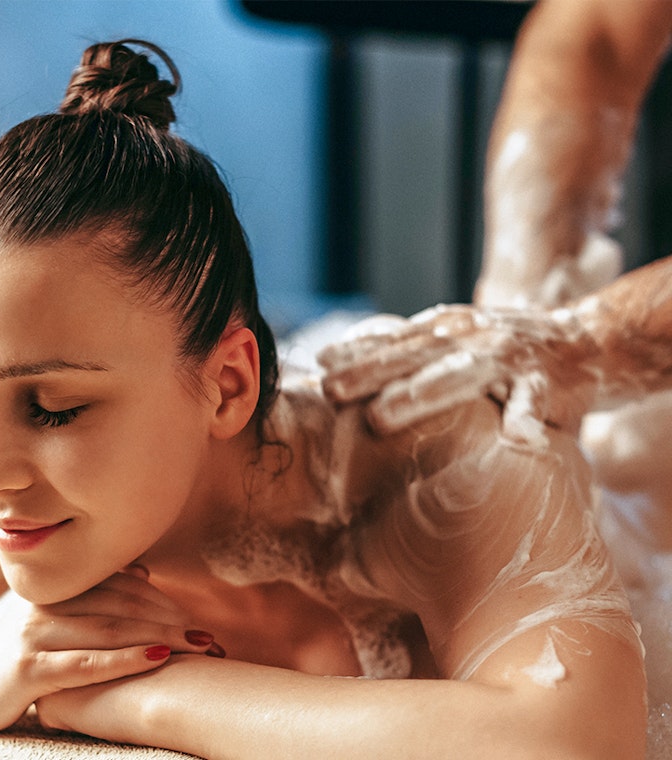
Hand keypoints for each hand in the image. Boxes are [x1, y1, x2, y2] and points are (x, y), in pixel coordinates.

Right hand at [0, 568, 219, 733]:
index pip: (119, 584)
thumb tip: (143, 571)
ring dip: (159, 636)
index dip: (162, 599)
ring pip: (108, 630)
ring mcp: (34, 635)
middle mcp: (44, 605)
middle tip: (209, 636)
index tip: (198, 616)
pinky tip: (158, 658)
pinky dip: (125, 660)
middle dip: (170, 619)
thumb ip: (95, 596)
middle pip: (120, 604)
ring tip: (199, 646)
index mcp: (55, 590)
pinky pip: (85, 663)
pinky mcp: (28, 670)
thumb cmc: (17, 658)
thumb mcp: (55, 622)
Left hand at [317, 304, 601, 445]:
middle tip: (329, 392)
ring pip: (460, 375)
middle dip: (368, 373)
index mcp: (448, 329)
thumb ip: (414, 356)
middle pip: (412, 355)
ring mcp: (510, 357)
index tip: (317, 362)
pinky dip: (525, 419)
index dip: (356, 349)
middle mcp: (473, 336)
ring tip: (382, 417)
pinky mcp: (550, 382)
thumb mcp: (459, 345)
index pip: (393, 338)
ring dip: (419, 394)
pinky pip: (534, 403)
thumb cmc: (511, 354)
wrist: (594, 341)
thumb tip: (348, 376)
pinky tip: (514, 438)